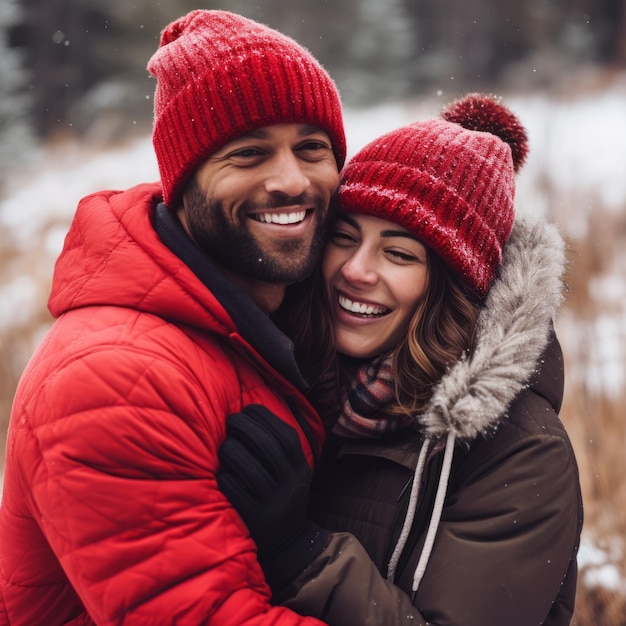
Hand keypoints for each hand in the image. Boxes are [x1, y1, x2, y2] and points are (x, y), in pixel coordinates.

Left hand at [217, 405, 327, 593]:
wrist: (289, 542)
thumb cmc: (282, 494)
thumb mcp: (293, 471)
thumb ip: (280, 446)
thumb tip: (253, 411)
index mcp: (301, 467)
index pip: (285, 435)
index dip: (264, 418)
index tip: (246, 409)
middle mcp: (291, 483)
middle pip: (267, 446)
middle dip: (245, 427)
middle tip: (230, 421)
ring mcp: (275, 502)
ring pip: (250, 469)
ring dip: (232, 451)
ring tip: (224, 446)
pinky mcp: (258, 519)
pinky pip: (237, 492)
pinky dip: (226, 479)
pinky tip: (221, 473)